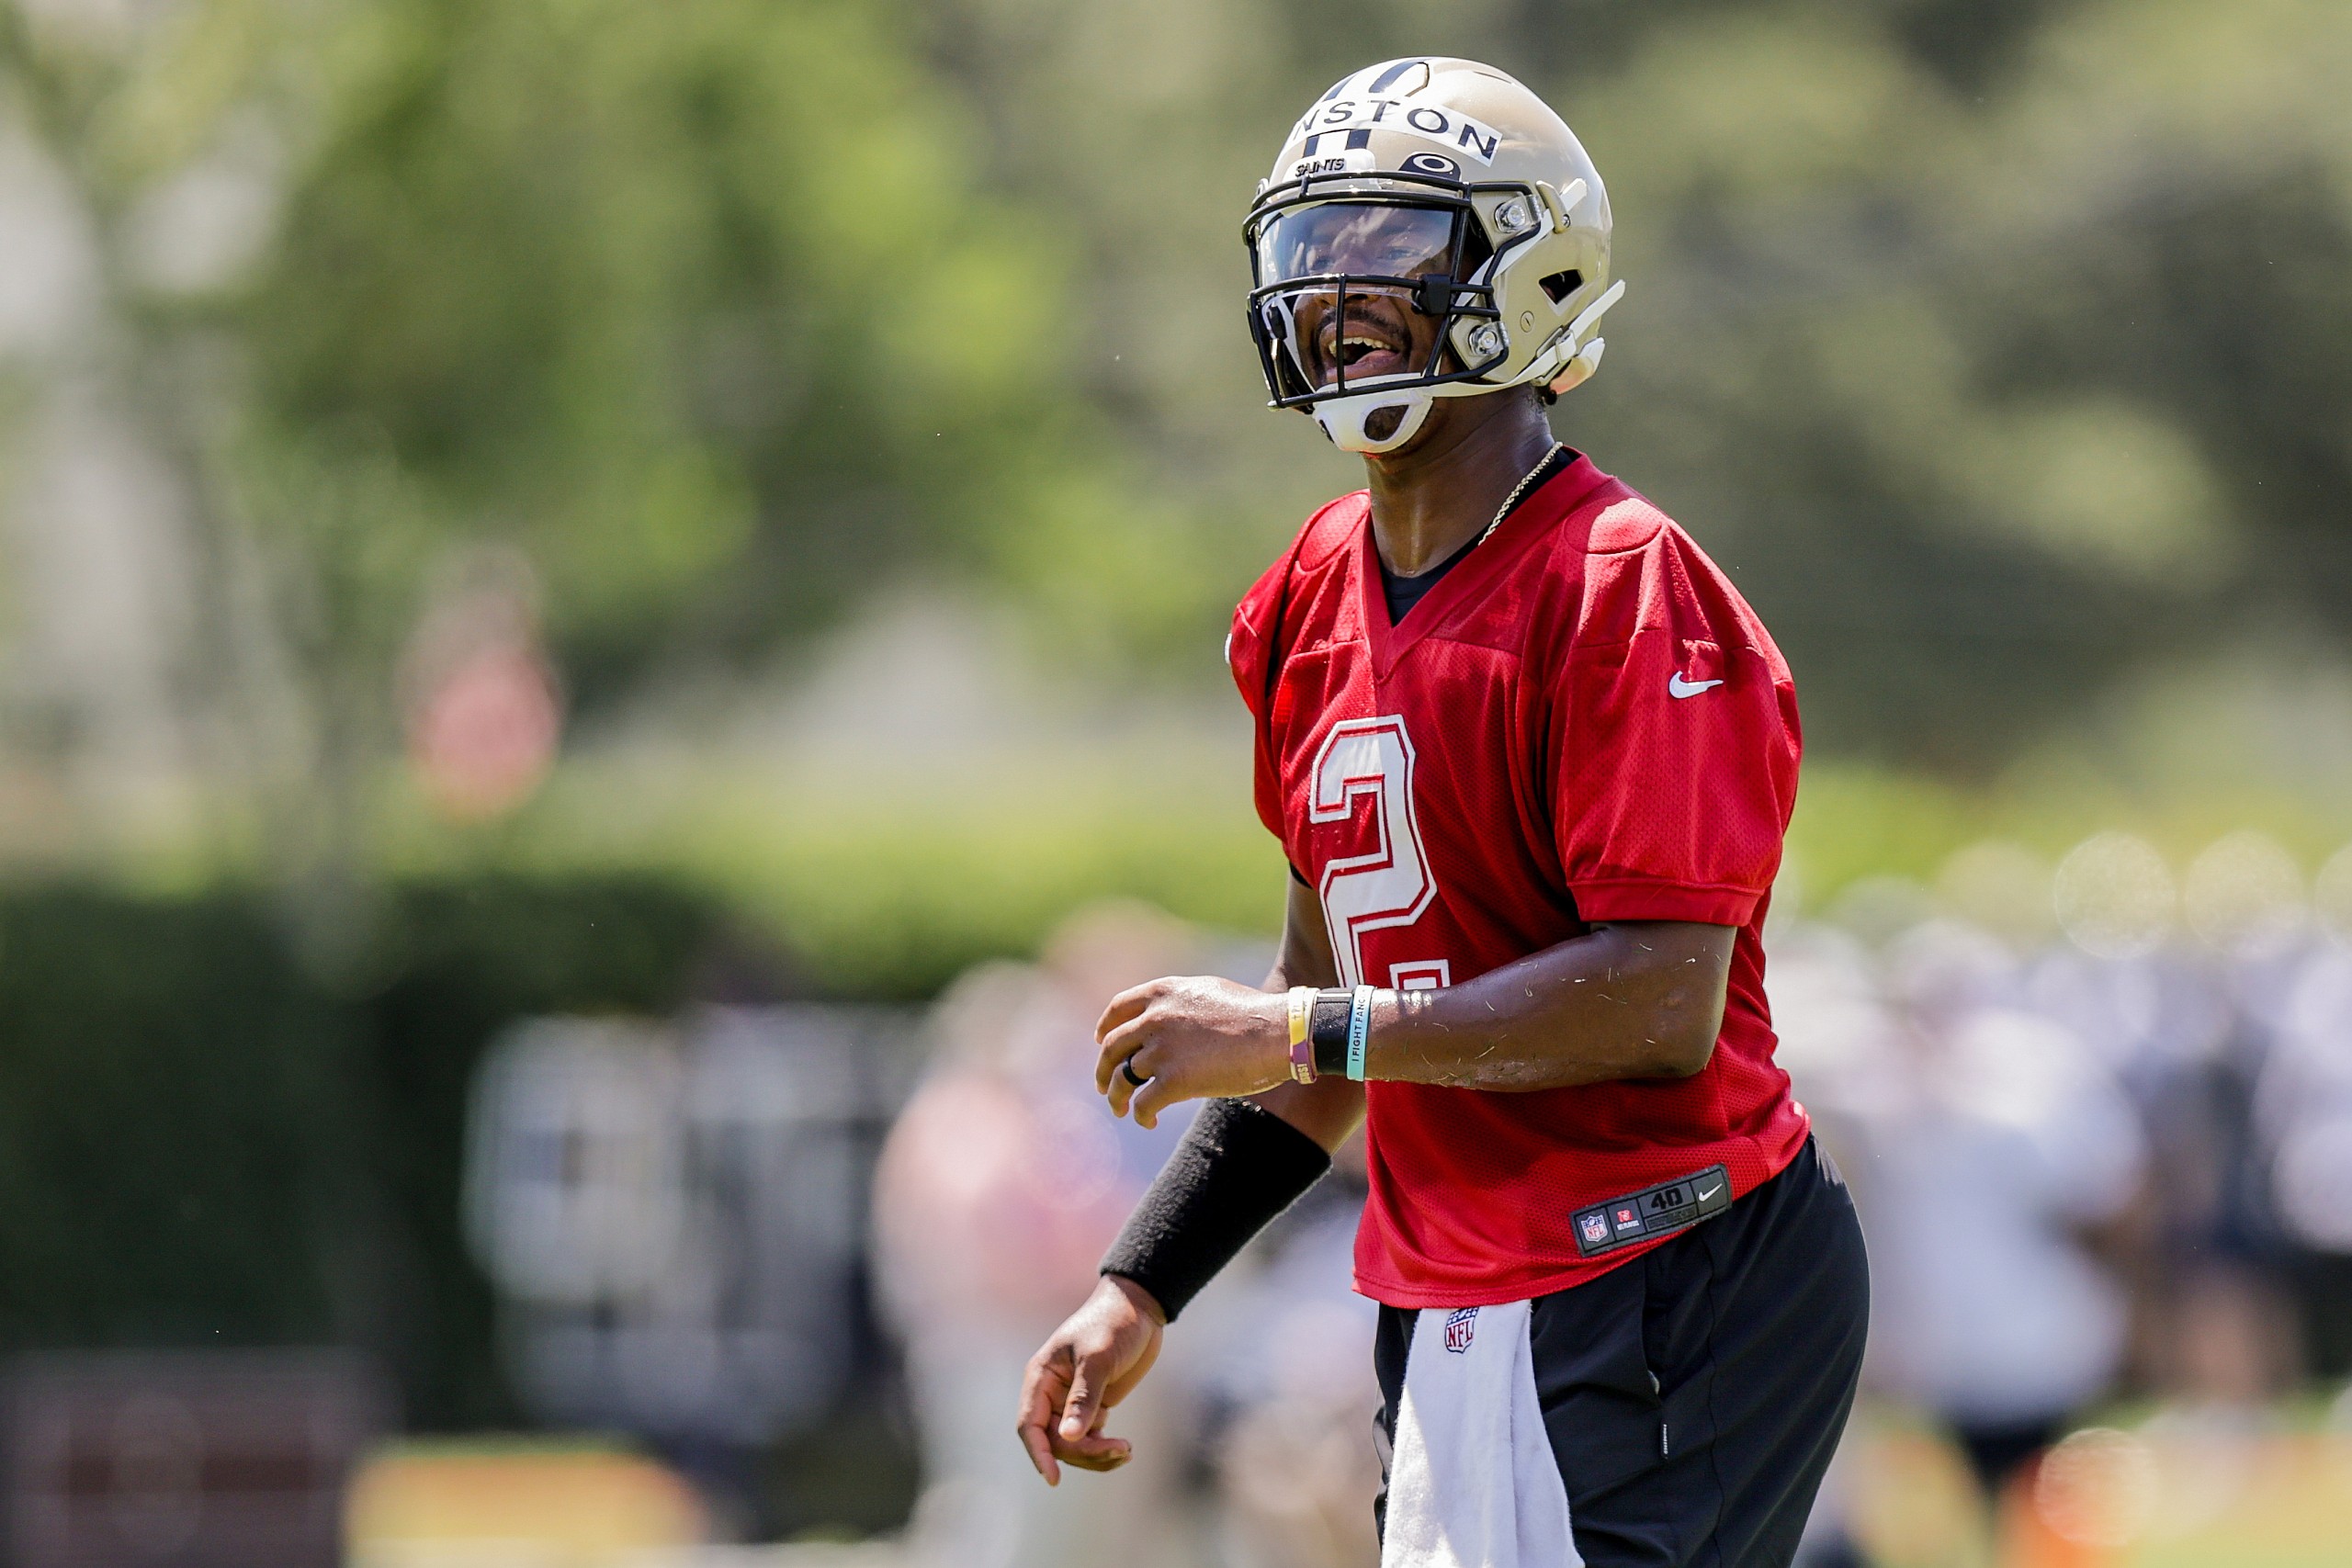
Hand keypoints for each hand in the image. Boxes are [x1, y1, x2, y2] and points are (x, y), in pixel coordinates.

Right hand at [1017, 1275, 1165, 1484]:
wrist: (1141, 1308)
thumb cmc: (1114, 1324)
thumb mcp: (1098, 1358)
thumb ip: (1084, 1397)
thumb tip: (1070, 1436)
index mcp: (1042, 1377)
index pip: (1030, 1425)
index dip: (1039, 1453)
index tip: (1053, 1479)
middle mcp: (1052, 1393)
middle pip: (1056, 1441)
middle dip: (1084, 1452)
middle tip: (1121, 1449)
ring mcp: (1072, 1402)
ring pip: (1073, 1445)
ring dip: (1097, 1455)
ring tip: (1127, 1451)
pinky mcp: (1093, 1406)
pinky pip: (1090, 1439)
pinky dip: (1104, 1449)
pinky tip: (1125, 1449)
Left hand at [1095, 976, 1290, 1128]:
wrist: (1279, 1033)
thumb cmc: (1254, 1014)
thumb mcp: (1209, 992)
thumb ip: (1180, 1003)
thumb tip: (1168, 1019)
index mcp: (1163, 993)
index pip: (1118, 1009)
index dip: (1105, 1027)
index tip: (1101, 1041)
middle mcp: (1156, 1019)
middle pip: (1113, 1047)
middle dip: (1104, 1069)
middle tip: (1103, 1084)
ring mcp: (1163, 1050)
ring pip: (1121, 1079)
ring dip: (1116, 1097)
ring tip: (1120, 1109)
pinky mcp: (1175, 1081)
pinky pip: (1143, 1104)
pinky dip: (1140, 1115)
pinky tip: (1148, 1122)